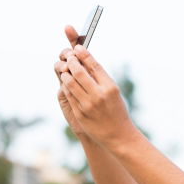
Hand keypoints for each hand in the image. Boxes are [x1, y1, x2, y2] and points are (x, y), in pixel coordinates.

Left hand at [56, 30, 136, 147]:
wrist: (118, 136)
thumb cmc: (117, 111)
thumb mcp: (114, 92)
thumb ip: (101, 78)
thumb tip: (86, 61)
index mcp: (109, 87)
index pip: (94, 65)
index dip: (83, 54)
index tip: (77, 48)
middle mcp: (99, 95)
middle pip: (79, 71)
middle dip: (72, 61)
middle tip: (69, 57)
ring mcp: (88, 105)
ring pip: (70, 82)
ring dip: (66, 73)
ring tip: (66, 70)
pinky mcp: (79, 113)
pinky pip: (68, 95)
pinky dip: (65, 86)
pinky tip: (66, 83)